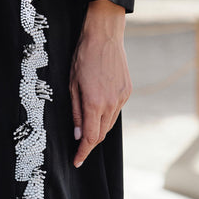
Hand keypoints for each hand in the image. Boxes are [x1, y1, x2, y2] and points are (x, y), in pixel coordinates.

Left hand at [69, 0, 131, 167]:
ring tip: (87, 127)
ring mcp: (122, 98)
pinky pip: (115, 111)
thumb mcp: (72, 85)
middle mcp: (111, 103)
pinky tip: (98, 108)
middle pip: (101, 134)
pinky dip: (106, 116)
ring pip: (109, 124)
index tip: (77, 161)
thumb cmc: (82, 57)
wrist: (104, 36)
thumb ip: (76, 112)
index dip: (83, 153)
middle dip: (89, 143)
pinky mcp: (127, 92)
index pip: (90, 138)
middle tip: (78, 146)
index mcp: (94, 103)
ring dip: (98, 130)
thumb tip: (78, 135)